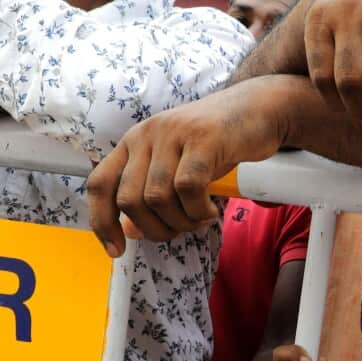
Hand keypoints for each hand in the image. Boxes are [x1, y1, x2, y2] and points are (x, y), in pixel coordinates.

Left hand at [86, 77, 293, 254]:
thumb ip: (152, 193)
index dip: (102, 222)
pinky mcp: (203, 139)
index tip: (117, 250)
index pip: (100, 184)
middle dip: (154, 228)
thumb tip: (131, 231)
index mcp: (134, 142)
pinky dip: (198, 210)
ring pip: (158, 197)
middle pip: (129, 199)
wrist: (260, 109)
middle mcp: (146, 135)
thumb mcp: (178, 166)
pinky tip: (210, 211)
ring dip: (181, 222)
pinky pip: (188, 186)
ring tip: (200, 220)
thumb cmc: (220, 143)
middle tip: (180, 230)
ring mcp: (173, 135)